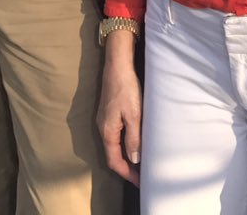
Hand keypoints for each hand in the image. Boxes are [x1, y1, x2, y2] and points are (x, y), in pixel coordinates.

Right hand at [96, 31, 141, 185]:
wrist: (118, 64)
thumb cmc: (126, 88)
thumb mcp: (134, 115)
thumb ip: (133, 138)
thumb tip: (133, 159)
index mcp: (107, 131)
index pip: (114, 160)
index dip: (127, 174)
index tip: (140, 182)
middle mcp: (103, 127)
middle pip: (113, 154)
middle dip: (127, 167)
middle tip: (143, 175)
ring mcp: (105, 119)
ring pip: (115, 144)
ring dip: (127, 154)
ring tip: (141, 162)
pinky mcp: (110, 111)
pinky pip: (116, 134)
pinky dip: (126, 142)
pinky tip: (136, 141)